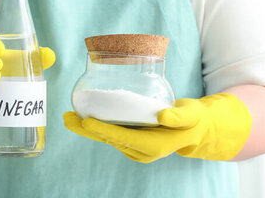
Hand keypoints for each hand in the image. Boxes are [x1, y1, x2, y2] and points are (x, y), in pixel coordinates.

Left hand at [64, 93, 251, 162]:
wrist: (196, 129)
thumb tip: (164, 115)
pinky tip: (86, 117)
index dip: (103, 129)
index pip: (123, 137)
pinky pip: (112, 135)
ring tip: (70, 117)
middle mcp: (142, 151)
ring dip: (87, 129)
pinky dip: (98, 127)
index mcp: (153, 146)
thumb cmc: (193, 119)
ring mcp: (136, 149)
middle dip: (87, 129)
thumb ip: (179, 114)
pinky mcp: (133, 142)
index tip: (87, 121)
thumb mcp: (191, 114)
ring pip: (107, 138)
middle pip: (109, 139)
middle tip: (68, 118)